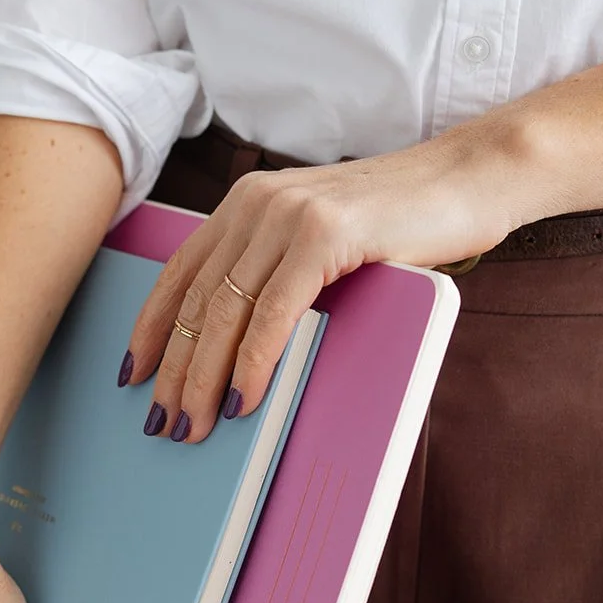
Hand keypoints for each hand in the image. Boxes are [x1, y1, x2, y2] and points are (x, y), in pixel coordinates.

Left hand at [121, 126, 515, 443]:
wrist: (468, 179)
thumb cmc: (402, 221)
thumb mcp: (321, 241)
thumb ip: (277, 270)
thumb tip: (236, 343)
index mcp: (248, 203)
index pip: (181, 273)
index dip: (152, 328)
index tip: (134, 374)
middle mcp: (257, 203)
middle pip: (197, 300)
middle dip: (175, 369)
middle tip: (164, 420)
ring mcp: (289, 215)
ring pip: (225, 311)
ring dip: (205, 377)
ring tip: (194, 422)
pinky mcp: (325, 234)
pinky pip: (273, 313)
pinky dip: (254, 362)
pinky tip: (244, 396)